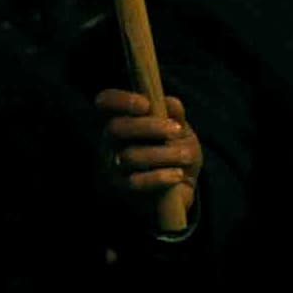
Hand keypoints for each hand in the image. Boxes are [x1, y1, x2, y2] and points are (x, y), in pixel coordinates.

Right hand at [95, 89, 198, 205]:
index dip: (121, 100)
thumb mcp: (180, 133)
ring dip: (164, 154)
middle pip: (115, 128)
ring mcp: (113, 165)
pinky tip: (177, 175)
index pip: (106, 102)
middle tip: (176, 130)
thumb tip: (171, 102)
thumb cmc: (174, 154)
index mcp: (122, 119)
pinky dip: (161, 177)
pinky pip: (136, 181)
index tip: (146, 104)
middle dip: (148, 127)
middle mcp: (111, 141)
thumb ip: (176, 117)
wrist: (177, 192)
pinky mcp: (122, 188)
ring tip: (185, 157)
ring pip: (130, 156)